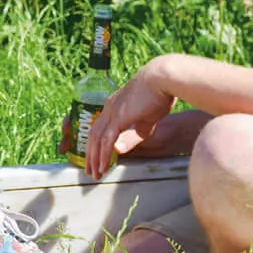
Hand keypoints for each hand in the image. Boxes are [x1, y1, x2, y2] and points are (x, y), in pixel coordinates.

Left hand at [87, 57, 179, 178]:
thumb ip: (134, 135)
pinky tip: (102, 167)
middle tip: (89, 170)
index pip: (98, 127)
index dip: (94, 143)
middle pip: (92, 134)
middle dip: (89, 154)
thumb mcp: (146, 121)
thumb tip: (119, 149)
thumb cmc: (159, 96)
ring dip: (94, 158)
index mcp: (114, 105)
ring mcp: (111, 112)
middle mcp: (109, 108)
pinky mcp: (118, 118)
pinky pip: (106, 141)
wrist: (163, 79)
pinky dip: (103, 155)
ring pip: (96, 139)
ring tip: (94, 173)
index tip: (93, 156)